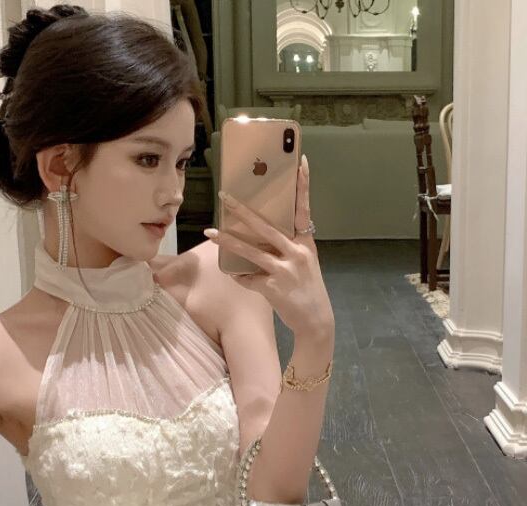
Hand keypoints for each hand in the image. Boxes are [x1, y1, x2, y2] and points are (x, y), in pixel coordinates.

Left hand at [205, 154, 333, 338]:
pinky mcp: (273, 287)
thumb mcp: (304, 264)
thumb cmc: (308, 291)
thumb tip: (260, 238)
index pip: (304, 209)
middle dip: (241, 210)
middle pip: (265, 226)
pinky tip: (235, 276)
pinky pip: (248, 278)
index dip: (302, 185)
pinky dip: (240, 277)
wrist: (316, 322)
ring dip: (228, 241)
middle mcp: (297, 253)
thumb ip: (287, 248)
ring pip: (250, 251)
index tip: (298, 162)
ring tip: (210, 232)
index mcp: (306, 243)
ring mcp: (285, 270)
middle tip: (224, 196)